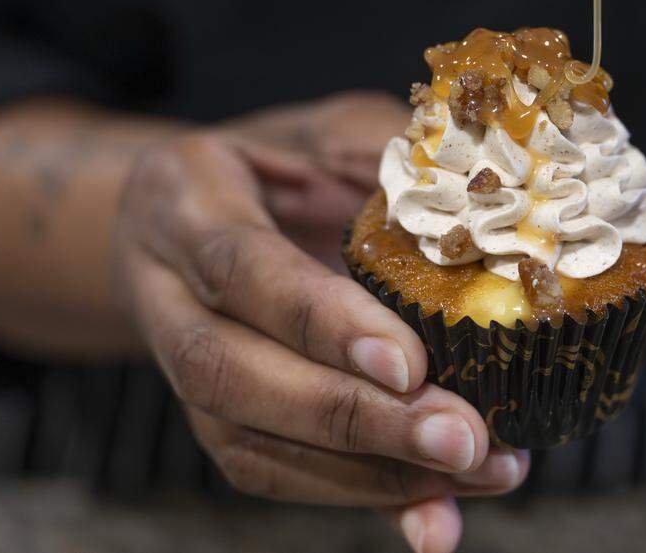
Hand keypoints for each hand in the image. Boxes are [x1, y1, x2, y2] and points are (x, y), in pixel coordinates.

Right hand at [113, 91, 528, 552]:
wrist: (198, 213)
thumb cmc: (282, 162)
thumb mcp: (330, 130)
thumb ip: (385, 160)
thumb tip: (479, 216)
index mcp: (184, 199)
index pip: (244, 269)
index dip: (320, 321)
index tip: (408, 363)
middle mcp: (166, 291)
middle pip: (234, 374)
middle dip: (353, 418)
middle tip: (463, 438)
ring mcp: (181, 366)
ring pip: (251, 443)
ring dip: (370, 473)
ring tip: (479, 471)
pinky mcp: (215, 419)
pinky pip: (276, 474)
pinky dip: (364, 499)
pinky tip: (437, 514)